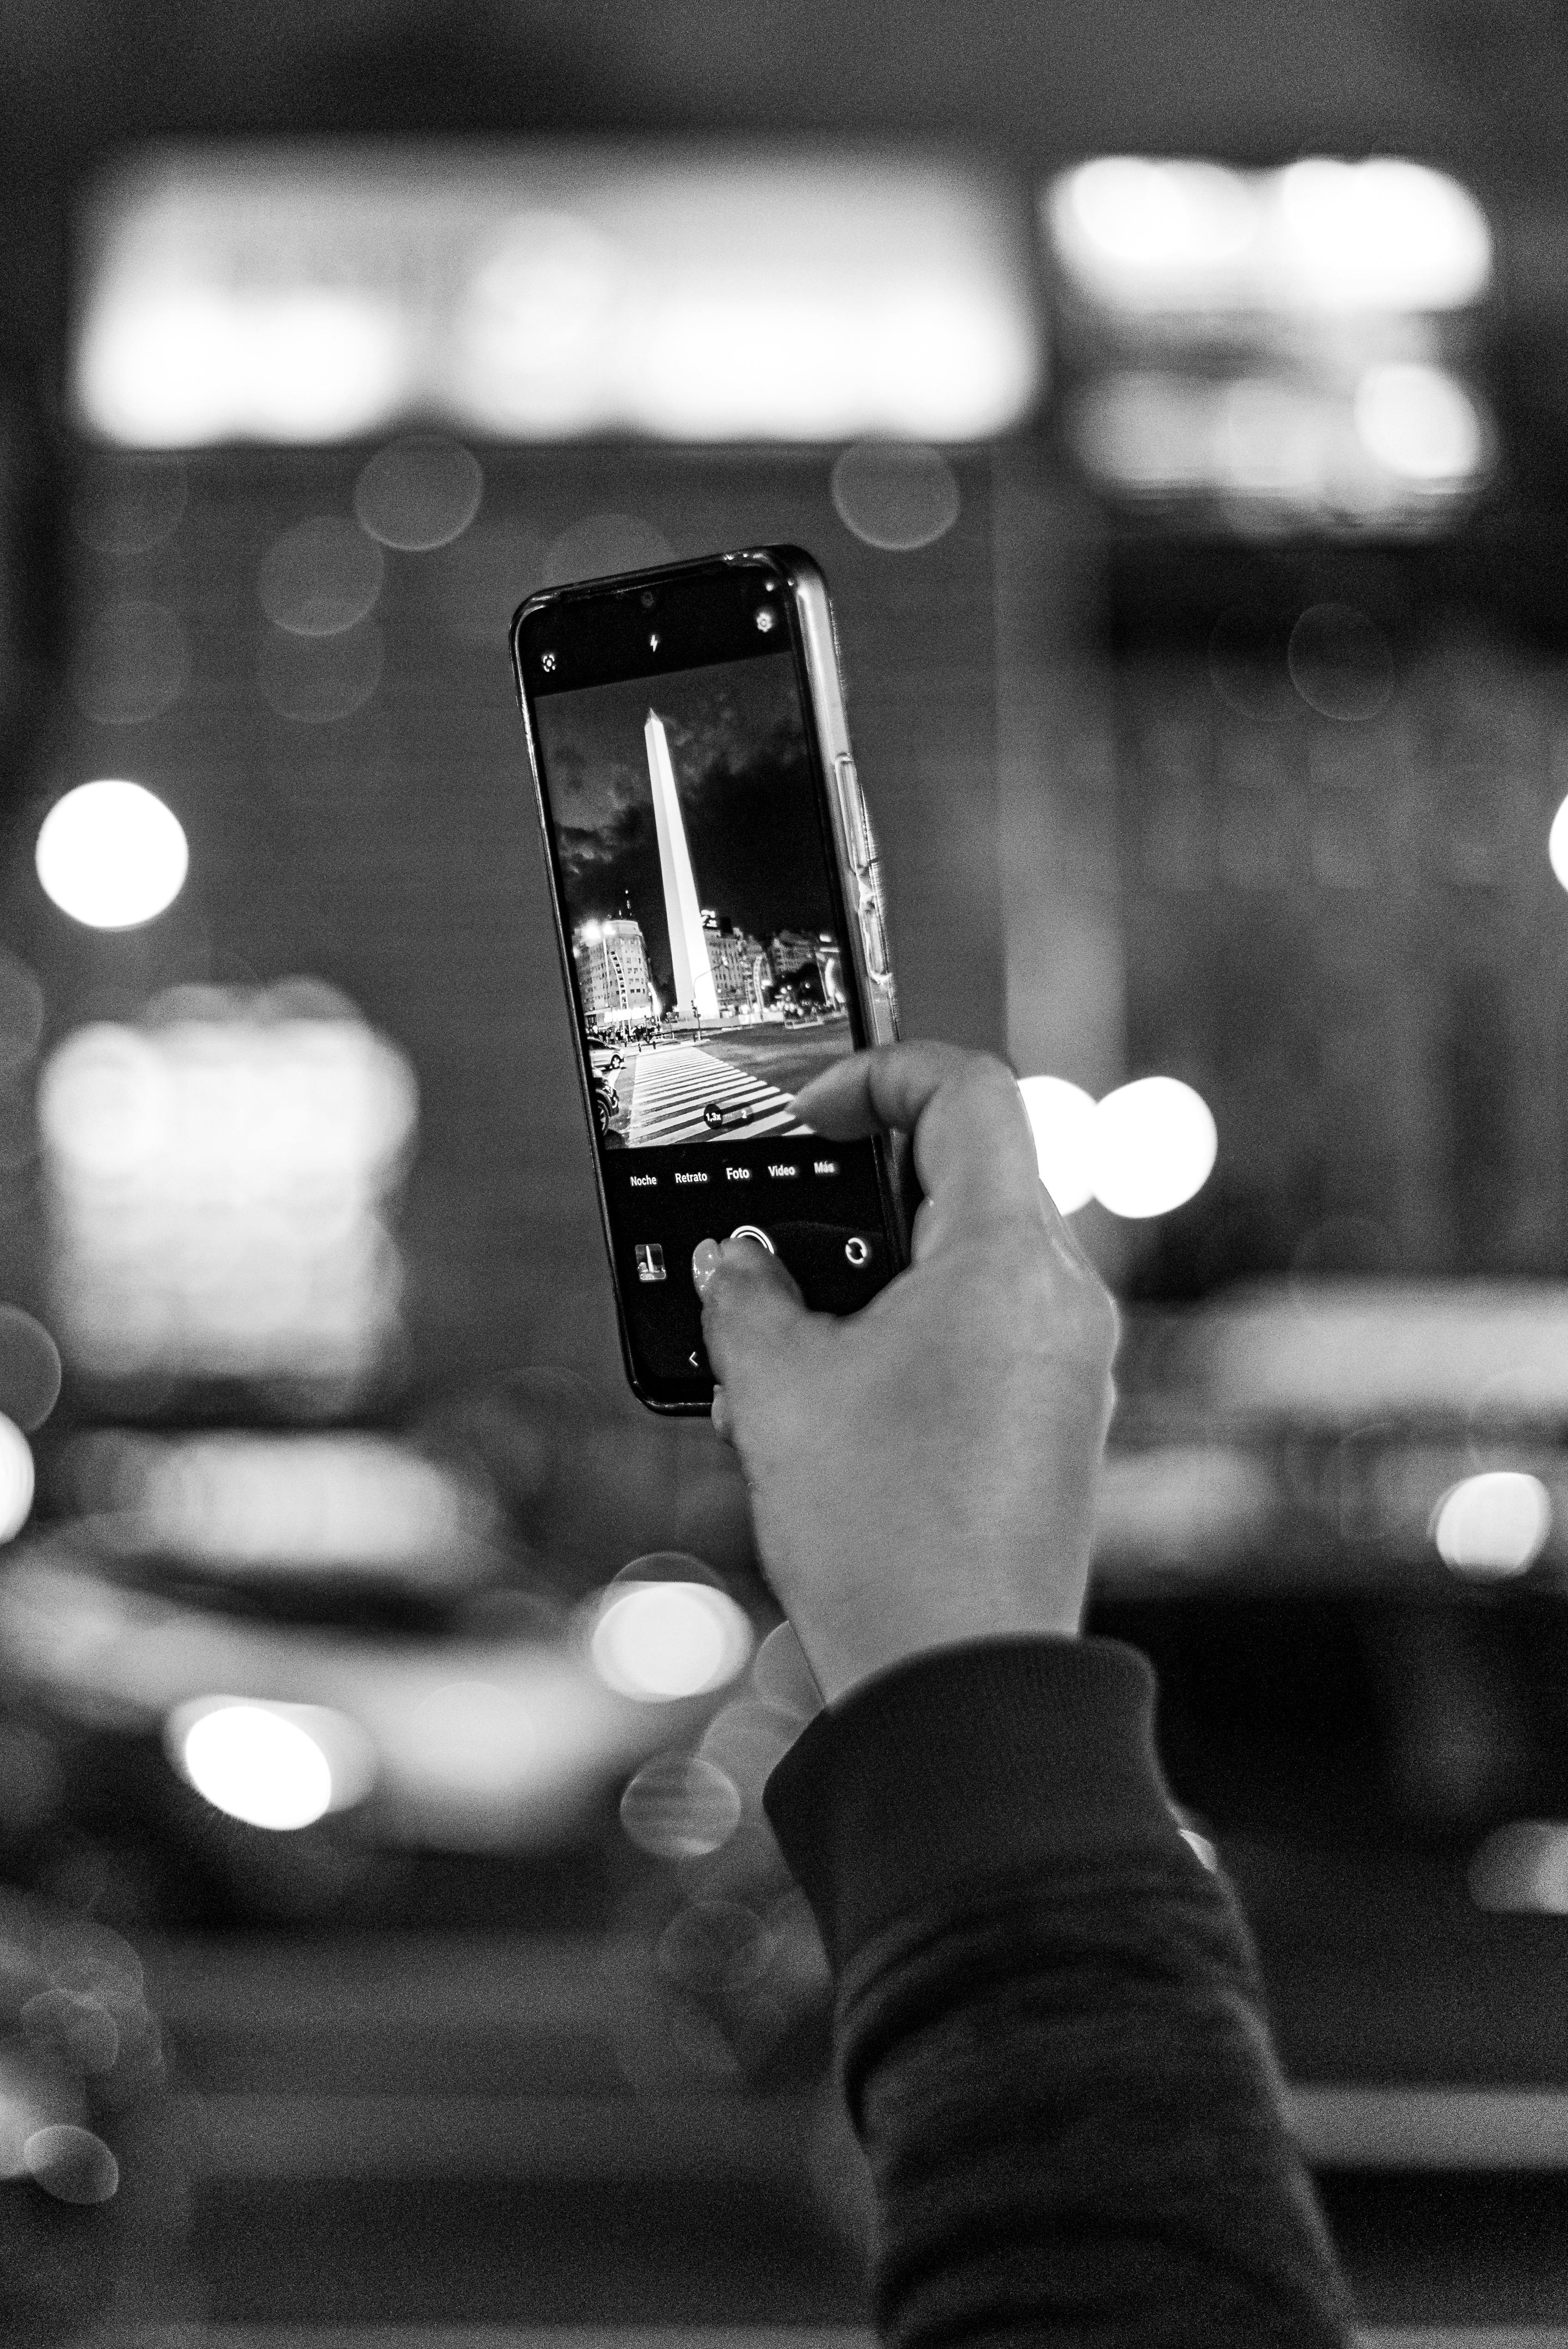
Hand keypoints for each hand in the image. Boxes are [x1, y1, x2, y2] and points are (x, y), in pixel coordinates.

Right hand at [691, 1043, 1118, 1704]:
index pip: (969, 1092)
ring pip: (984, 1253)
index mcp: (1008, 1259)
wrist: (958, 1679)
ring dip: (892, 1257)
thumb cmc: (882, 1534)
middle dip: (873, 1179)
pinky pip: (997, 1325)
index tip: (811, 1116)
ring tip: (803, 1317)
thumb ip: (748, 1296)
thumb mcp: (778, 1389)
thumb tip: (738, 1260)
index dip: (880, 1075)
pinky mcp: (1065, 1421)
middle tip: (791, 1217)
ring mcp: (1075, 1363)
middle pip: (979, 1171)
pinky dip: (923, 1320)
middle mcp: (1064, 1298)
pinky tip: (849, 1380)